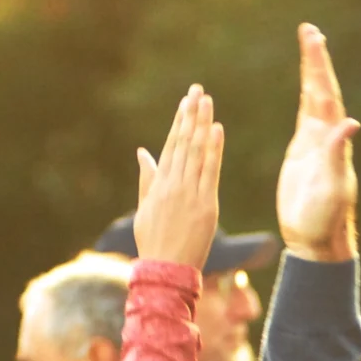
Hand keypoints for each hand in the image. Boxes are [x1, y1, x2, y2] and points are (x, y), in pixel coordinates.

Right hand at [133, 85, 224, 270]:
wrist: (165, 270)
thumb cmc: (154, 242)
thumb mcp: (145, 208)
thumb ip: (147, 178)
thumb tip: (143, 152)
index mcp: (159, 185)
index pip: (171, 146)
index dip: (179, 122)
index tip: (186, 102)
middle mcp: (173, 185)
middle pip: (183, 142)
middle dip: (191, 115)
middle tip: (198, 90)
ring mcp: (190, 194)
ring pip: (196, 152)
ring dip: (202, 124)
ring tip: (207, 101)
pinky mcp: (206, 206)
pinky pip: (210, 172)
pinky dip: (214, 150)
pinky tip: (217, 130)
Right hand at [276, 24, 359, 261]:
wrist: (315, 238)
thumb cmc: (325, 218)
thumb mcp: (332, 186)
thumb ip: (337, 153)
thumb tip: (350, 122)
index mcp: (333, 141)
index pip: (325, 95)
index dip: (319, 67)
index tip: (313, 40)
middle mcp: (327, 137)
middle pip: (320, 90)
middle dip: (314, 60)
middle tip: (308, 31)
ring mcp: (315, 144)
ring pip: (313, 100)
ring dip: (311, 74)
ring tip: (308, 46)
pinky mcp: (303, 154)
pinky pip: (304, 117)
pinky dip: (305, 98)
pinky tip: (306, 87)